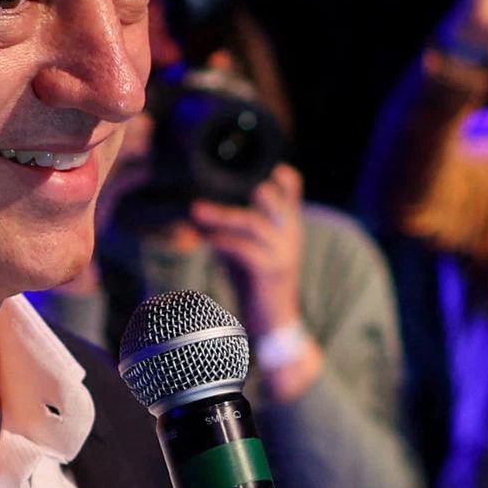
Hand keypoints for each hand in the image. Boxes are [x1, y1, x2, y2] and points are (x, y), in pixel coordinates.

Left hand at [188, 166, 310, 373]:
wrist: (273, 323)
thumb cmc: (256, 282)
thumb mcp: (246, 247)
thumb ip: (231, 226)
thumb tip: (197, 206)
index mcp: (288, 225)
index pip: (292, 189)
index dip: (282, 177)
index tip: (261, 164)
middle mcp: (290, 234)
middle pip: (275, 200)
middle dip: (249, 188)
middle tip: (218, 180)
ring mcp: (282, 253)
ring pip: (252, 222)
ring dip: (221, 215)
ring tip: (195, 210)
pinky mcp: (269, 271)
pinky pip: (243, 248)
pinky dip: (220, 240)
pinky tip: (203, 238)